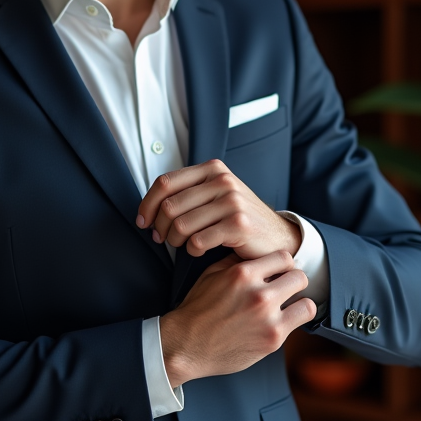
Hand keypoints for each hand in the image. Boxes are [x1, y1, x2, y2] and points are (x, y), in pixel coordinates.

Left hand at [136, 159, 301, 259]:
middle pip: (169, 206)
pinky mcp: (239, 225)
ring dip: (174, 241)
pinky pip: (197, 241)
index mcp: (212, 169)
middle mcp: (222, 180)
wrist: (278, 236)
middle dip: (159, 227)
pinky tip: (198, 251)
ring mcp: (232, 202)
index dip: (147, 204)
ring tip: (182, 245)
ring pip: (180, 225)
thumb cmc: (238, 218)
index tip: (142, 221)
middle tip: (162, 239)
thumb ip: (187, 193)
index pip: (165, 183)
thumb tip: (148, 209)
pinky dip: (191, 250)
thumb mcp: (216, 195)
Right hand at [159, 251, 316, 386]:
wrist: (186, 345)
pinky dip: (296, 320)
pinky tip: (286, 320)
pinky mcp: (273, 339)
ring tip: (289, 306)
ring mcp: (268, 318)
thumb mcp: (211, 275)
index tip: (279, 272)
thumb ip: (236, 261)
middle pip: (299, 276)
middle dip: (293, 281)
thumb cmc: (197, 309)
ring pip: (307, 301)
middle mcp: (258, 294)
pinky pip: (300, 322)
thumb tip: (254, 252)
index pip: (284, 257)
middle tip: (285, 288)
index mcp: (243, 273)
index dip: (283, 264)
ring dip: (299, 302)